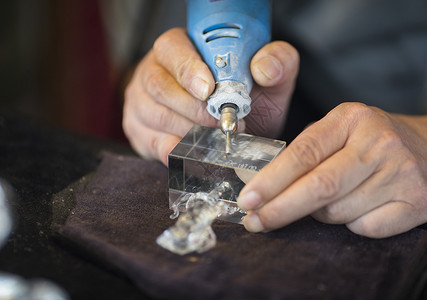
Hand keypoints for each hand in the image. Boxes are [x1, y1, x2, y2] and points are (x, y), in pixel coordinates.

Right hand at [123, 28, 298, 164]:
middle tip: (221, 121)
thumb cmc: (244, 100)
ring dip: (190, 130)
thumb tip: (264, 68)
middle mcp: (153, 72)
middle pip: (160, 85)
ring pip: (156, 116)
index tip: (209, 91)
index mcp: (180, 48)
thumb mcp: (268, 80)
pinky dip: (176, 151)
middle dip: (194, 108)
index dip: (188, 70)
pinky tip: (197, 153)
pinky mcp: (141, 132)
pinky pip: (154, 144)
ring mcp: (142, 103)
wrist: (231, 129)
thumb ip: (277, 64)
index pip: (172, 49)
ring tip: (216, 137)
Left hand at [237, 103, 426, 237]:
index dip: (271, 180)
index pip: (303, 152)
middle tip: (255, 222)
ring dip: (320, 216)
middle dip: (280, 209)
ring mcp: (401, 172)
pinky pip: (365, 228)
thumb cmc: (376, 143)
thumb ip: (307, 151)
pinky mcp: (418, 201)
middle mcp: (379, 142)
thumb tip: (262, 186)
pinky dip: (351, 225)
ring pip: (338, 212)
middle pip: (318, 186)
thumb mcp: (342, 131)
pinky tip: (359, 209)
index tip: (248, 199)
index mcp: (351, 118)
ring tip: (330, 202)